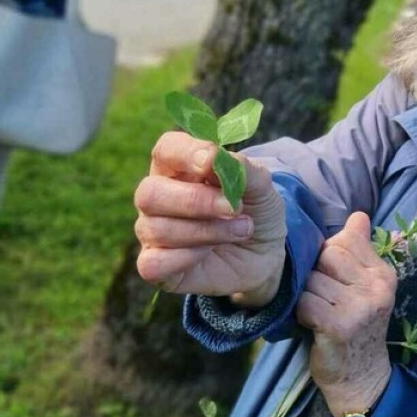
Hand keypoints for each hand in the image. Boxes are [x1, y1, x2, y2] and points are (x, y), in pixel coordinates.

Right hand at [134, 132, 287, 306]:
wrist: (266, 255)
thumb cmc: (255, 212)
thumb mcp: (261, 188)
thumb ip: (242, 170)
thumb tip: (218, 158)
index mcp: (179, 168)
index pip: (166, 150)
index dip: (185, 153)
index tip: (211, 160)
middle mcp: (158, 198)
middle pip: (150, 192)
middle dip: (195, 201)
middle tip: (233, 207)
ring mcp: (153, 232)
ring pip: (157, 229)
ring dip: (206, 231)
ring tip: (241, 230)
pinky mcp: (155, 266)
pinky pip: (153, 263)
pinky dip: (185, 258)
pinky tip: (209, 253)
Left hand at [297, 212, 395, 416]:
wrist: (361, 378)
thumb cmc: (356, 328)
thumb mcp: (365, 287)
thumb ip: (359, 250)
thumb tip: (359, 215)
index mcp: (384, 274)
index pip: (347, 239)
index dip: (329, 253)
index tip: (332, 276)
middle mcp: (377, 287)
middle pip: (327, 254)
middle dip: (316, 272)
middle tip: (322, 296)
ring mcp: (359, 307)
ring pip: (312, 279)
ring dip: (306, 295)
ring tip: (318, 311)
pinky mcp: (339, 325)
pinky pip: (305, 302)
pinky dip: (301, 312)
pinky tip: (311, 324)